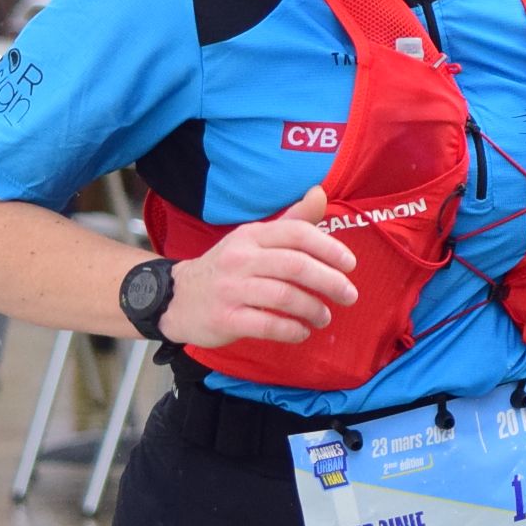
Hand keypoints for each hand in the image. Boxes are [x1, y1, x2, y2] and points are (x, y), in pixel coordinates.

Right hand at [154, 185, 360, 345]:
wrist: (176, 297)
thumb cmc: (227, 268)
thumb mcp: (253, 239)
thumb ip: (291, 222)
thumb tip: (320, 193)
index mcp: (251, 236)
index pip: (297, 233)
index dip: (329, 247)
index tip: (350, 265)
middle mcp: (240, 259)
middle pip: (295, 266)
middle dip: (330, 282)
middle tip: (349, 295)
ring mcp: (230, 289)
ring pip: (284, 297)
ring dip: (313, 309)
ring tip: (324, 317)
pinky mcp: (224, 319)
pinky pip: (267, 325)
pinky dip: (291, 330)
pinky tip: (302, 332)